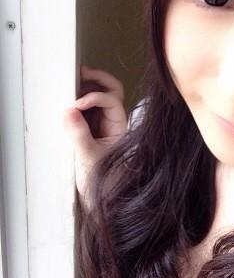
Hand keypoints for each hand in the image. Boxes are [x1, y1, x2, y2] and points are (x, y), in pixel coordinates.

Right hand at [62, 65, 127, 210]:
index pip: (111, 101)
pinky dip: (80, 102)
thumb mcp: (88, 159)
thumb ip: (79, 135)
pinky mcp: (91, 133)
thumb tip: (69, 111)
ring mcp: (103, 127)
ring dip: (88, 87)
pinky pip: (88, 111)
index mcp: (120, 128)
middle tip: (80, 72)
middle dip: (98, 79)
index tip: (76, 105)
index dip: (94, 97)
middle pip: (113, 92)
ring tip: (72, 80)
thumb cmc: (103, 184)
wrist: (103, 205)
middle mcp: (114, 124)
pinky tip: (69, 100)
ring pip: (101, 98)